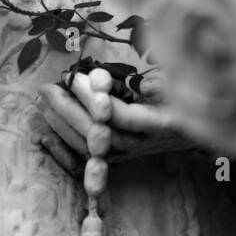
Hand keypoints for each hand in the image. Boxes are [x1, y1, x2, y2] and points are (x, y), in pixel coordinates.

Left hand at [36, 70, 195, 173]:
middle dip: (69, 110)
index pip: (122, 117)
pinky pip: (86, 158)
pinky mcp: (118, 157)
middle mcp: (143, 143)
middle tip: (48, 88)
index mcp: (162, 125)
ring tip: (43, 101)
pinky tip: (44, 130)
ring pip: (90, 146)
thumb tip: (144, 84)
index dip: (96, 98)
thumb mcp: (180, 85)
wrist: (192, 130)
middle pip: (100, 133)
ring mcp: (129, 153)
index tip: (75, 77)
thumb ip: (164, 85)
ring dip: (62, 124)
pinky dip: (63, 145)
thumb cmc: (184, 98)